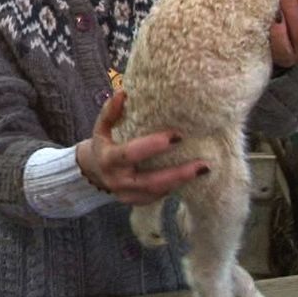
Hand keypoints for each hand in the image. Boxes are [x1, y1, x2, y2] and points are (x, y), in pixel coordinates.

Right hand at [76, 90, 207, 204]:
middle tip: (203, 164)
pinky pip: (157, 197)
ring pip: (157, 192)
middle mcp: (117, 181)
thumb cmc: (103, 144)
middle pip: (151, 181)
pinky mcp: (136, 203)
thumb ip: (110, 112)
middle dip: (178, 174)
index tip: (178, 136)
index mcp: (109, 159)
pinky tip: (191, 178)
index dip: (153, 146)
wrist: (93, 172)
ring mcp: (126, 195)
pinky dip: (174, 188)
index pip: (131, 153)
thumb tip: (123, 94)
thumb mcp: (102, 128)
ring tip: (204, 170)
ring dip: (181, 182)